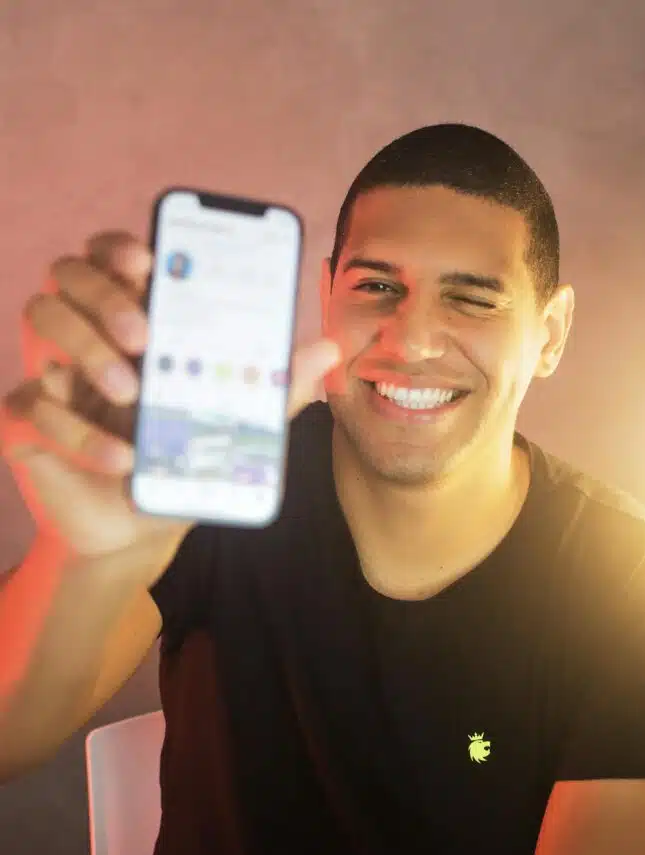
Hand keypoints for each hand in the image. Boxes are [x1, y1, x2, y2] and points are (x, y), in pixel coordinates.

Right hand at [1, 231, 339, 557]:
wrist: (137, 531)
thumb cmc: (180, 462)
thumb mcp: (231, 425)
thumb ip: (272, 388)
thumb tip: (327, 349)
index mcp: (132, 321)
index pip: (112, 254)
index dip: (121, 245)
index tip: (149, 260)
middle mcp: (84, 334)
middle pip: (67, 271)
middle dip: (104, 294)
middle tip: (144, 336)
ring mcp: (47, 372)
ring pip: (38, 314)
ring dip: (85, 348)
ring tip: (130, 393)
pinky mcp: (23, 422)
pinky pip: (28, 406)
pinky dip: (77, 433)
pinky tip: (121, 462)